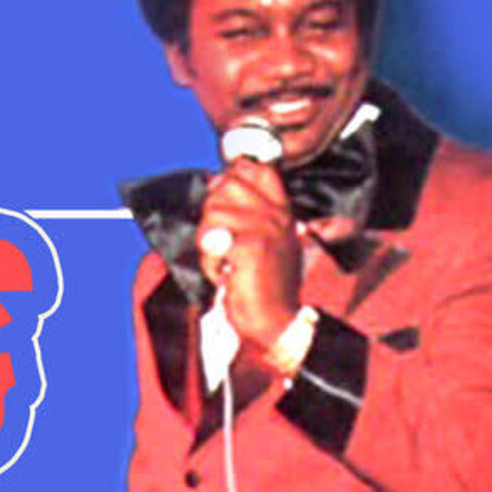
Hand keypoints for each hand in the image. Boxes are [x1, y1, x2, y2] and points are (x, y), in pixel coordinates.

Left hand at [197, 157, 301, 353]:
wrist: (276, 323)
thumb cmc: (264, 288)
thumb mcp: (265, 242)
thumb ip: (248, 212)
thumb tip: (216, 183)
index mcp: (281, 209)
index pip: (253, 168)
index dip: (230, 179)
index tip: (224, 208)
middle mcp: (276, 213)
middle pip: (227, 184)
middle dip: (213, 214)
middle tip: (225, 244)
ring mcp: (265, 227)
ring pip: (214, 212)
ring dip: (210, 244)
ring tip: (227, 264)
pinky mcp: (251, 245)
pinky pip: (212, 241)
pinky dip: (211, 263)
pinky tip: (226, 275)